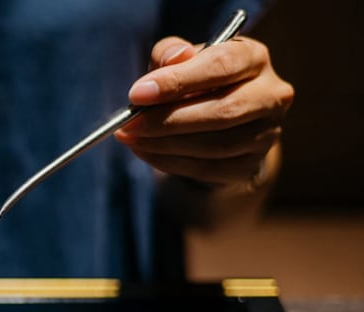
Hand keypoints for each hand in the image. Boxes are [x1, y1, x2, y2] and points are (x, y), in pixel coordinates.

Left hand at [115, 34, 293, 192]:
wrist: (214, 122)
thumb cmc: (194, 81)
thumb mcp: (179, 60)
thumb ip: (170, 53)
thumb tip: (172, 58)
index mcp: (254, 58)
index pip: (222, 65)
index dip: (178, 80)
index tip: (138, 94)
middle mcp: (271, 94)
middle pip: (224, 110)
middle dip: (168, 119)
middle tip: (129, 123)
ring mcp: (266, 133)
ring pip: (215, 145)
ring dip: (164, 143)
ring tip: (131, 136)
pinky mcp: (250, 164)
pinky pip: (206, 168)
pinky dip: (168, 161)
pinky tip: (144, 151)